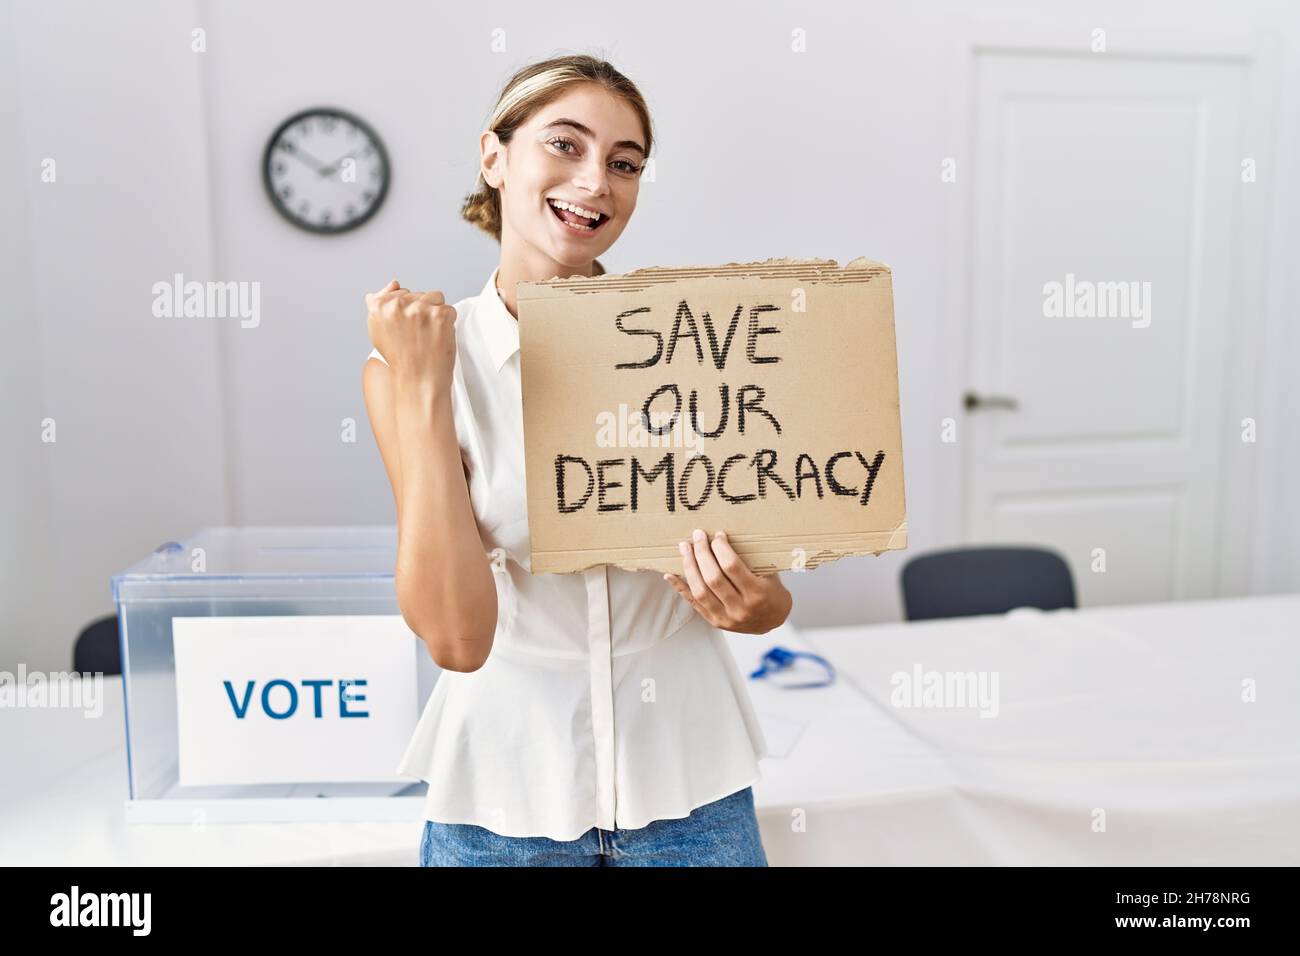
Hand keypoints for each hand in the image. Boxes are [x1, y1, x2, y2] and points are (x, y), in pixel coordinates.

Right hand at [365, 279, 457, 387]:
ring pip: (435, 297)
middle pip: (419, 294)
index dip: (406, 311)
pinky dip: (448, 323)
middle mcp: (397, 305)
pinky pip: (449, 309)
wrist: (419, 382)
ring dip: (436, 314)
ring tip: (428, 336)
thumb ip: (382, 303)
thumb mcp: (379, 330)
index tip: (405, 330)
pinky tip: (439, 338)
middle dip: (421, 311)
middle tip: (418, 336)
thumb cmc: (400, 358)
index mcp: (379, 306)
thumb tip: (394, 283)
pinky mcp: (440, 315)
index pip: (400, 292)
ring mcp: (419, 309)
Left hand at [663, 529, 792, 634]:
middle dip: (702, 553)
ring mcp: (726, 618)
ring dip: (689, 566)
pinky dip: (680, 588)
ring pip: (700, 591)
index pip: (732, 567)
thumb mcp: (769, 574)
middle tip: (697, 536)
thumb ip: (750, 559)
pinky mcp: (714, 622)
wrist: (773, 620)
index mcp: (757, 594)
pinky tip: (670, 575)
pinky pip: (693, 603)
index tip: (717, 535)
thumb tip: (724, 537)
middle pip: (713, 578)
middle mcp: (740, 608)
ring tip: (684, 548)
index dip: (721, 548)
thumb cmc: (771, 591)